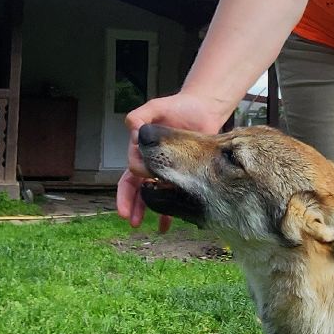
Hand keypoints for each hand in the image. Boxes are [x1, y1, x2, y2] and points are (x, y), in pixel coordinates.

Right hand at [116, 91, 234, 229]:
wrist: (203, 110)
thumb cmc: (178, 107)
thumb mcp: (157, 107)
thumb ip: (140, 116)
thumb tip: (132, 131)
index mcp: (142, 151)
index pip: (131, 170)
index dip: (130, 181)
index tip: (138, 182)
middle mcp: (151, 164)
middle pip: (134, 188)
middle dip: (130, 203)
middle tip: (130, 218)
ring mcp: (166, 172)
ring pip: (150, 195)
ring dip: (144, 210)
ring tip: (139, 224)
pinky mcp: (182, 176)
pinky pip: (172, 197)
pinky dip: (167, 212)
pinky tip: (164, 226)